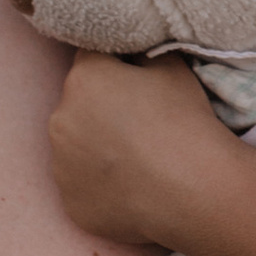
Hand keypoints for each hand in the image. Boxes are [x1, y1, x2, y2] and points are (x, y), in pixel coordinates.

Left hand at [45, 50, 226, 245]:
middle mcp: (60, 120)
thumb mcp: (172, 67)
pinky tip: (133, 188)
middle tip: (141, 125)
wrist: (195, 191)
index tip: (138, 82)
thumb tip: (131, 51)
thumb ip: (141, 51)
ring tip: (137, 160)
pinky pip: (84, 187)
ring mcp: (61, 167)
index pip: (91, 58)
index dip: (116, 67)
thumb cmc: (184, 123)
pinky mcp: (71, 204)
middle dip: (101, 110)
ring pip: (76, 149)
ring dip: (97, 149)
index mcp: (83, 80)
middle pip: (78, 106)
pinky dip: (102, 186)